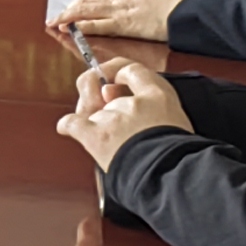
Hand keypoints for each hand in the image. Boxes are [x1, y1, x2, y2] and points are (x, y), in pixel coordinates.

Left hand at [54, 0, 181, 41]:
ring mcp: (122, 10)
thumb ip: (141, 2)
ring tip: (55, 23)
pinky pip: (98, 24)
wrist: (187, 11)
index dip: (83, 2)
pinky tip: (70, 28)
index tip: (72, 7)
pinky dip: (81, 26)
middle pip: (88, 0)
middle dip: (70, 9)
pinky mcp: (125, 23)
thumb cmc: (178, 7)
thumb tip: (136, 10)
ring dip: (68, 16)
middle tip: (55, 16)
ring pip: (88, 10)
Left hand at [54, 60, 192, 173]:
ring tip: (110, 138)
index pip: (132, 70)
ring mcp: (113, 118)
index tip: (114, 79)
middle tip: (109, 111)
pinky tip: (67, 127)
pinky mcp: (96, 135)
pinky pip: (72, 122)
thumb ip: (153, 103)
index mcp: (158, 95)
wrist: (168, 175)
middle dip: (104, 100)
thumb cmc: (177, 157)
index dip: (118, 71)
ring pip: (92, 110)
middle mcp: (132, 102)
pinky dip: (67, 124)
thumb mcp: (178, 121)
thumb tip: (117, 94)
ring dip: (94, 120)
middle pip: (106, 91)